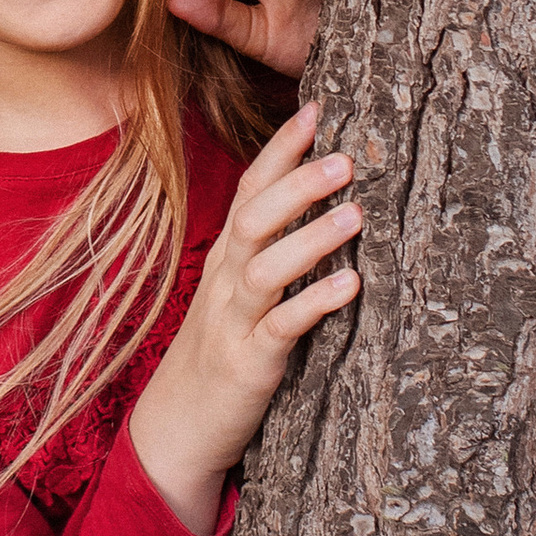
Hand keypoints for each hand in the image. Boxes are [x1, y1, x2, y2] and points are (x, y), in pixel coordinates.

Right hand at [127, 103, 361, 533]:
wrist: (178, 427)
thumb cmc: (222, 350)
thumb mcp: (241, 292)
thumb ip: (272, 249)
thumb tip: (325, 203)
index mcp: (228, 256)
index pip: (251, 188)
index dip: (281, 148)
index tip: (317, 108)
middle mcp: (227, 280)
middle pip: (256, 217)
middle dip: (299, 184)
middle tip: (347, 158)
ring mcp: (235, 321)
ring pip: (267, 267)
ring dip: (312, 238)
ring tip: (357, 214)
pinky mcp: (250, 363)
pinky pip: (282, 327)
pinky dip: (315, 302)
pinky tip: (351, 285)